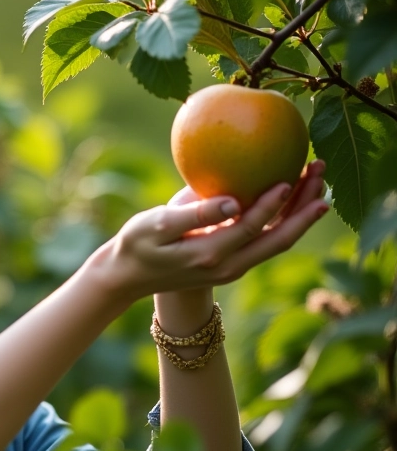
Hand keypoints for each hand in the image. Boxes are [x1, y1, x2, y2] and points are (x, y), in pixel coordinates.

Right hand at [94, 160, 327, 301]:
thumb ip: (195, 214)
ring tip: (318, 183)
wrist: (128, 277)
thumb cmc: (136, 245)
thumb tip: (234, 201)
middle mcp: (228, 266)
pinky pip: (266, 242)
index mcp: (210, 255)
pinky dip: (284, 220)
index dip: (273, 204)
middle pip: (278, 239)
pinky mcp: (231, 263)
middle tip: (321, 174)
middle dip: (305, 209)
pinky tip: (291, 199)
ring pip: (277, 242)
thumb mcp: (157, 225)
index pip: (251, 227)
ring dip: (300, 215)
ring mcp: (232, 268)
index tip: (290, 177)